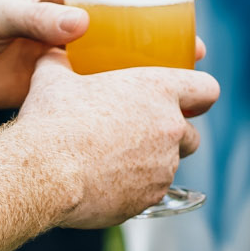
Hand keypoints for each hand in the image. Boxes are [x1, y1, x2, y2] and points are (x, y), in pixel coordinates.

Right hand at [14, 53, 221, 227]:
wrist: (43, 174)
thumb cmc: (52, 122)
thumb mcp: (53, 79)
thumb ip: (60, 61)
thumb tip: (53, 51)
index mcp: (158, 90)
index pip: (206, 89)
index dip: (200, 95)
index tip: (191, 100)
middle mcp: (170, 128)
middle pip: (192, 135)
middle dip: (174, 136)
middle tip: (144, 133)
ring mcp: (163, 167)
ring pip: (170, 165)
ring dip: (152, 163)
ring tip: (118, 160)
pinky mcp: (150, 198)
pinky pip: (151, 192)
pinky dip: (136, 188)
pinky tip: (107, 183)